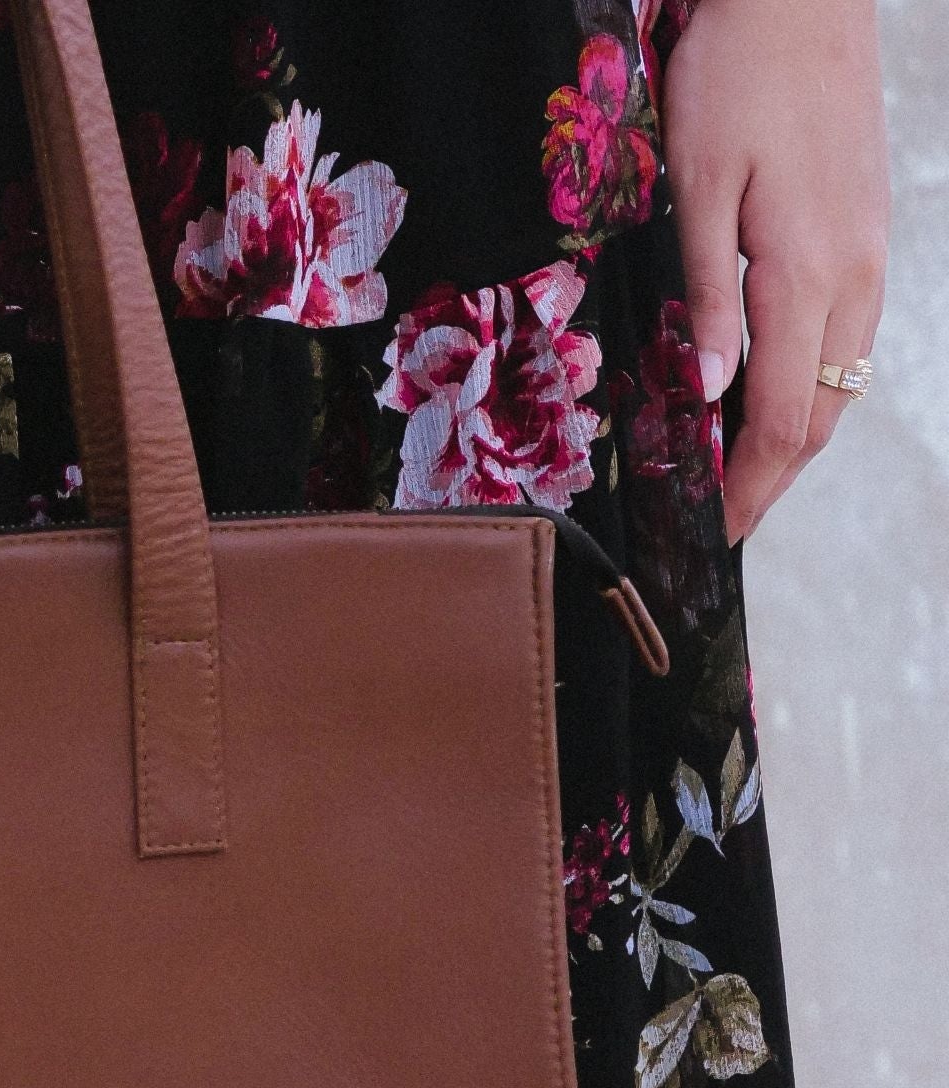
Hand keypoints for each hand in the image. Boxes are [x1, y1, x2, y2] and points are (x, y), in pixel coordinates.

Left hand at [663, 0, 890, 541]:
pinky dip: (808, 392)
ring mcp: (868, 259)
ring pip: (839, 386)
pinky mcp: (866, 239)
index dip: (743, 489)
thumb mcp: (696, 190)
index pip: (778, 421)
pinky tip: (766, 404)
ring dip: (789, 444)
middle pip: (819, 419)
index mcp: (803, 277)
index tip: (710, 533)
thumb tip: (702, 395)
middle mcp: (852, 279)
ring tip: (734, 482)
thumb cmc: (736, 78)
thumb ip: (702, 301)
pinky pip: (846, 342)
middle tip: (718, 525)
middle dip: (768, 483)